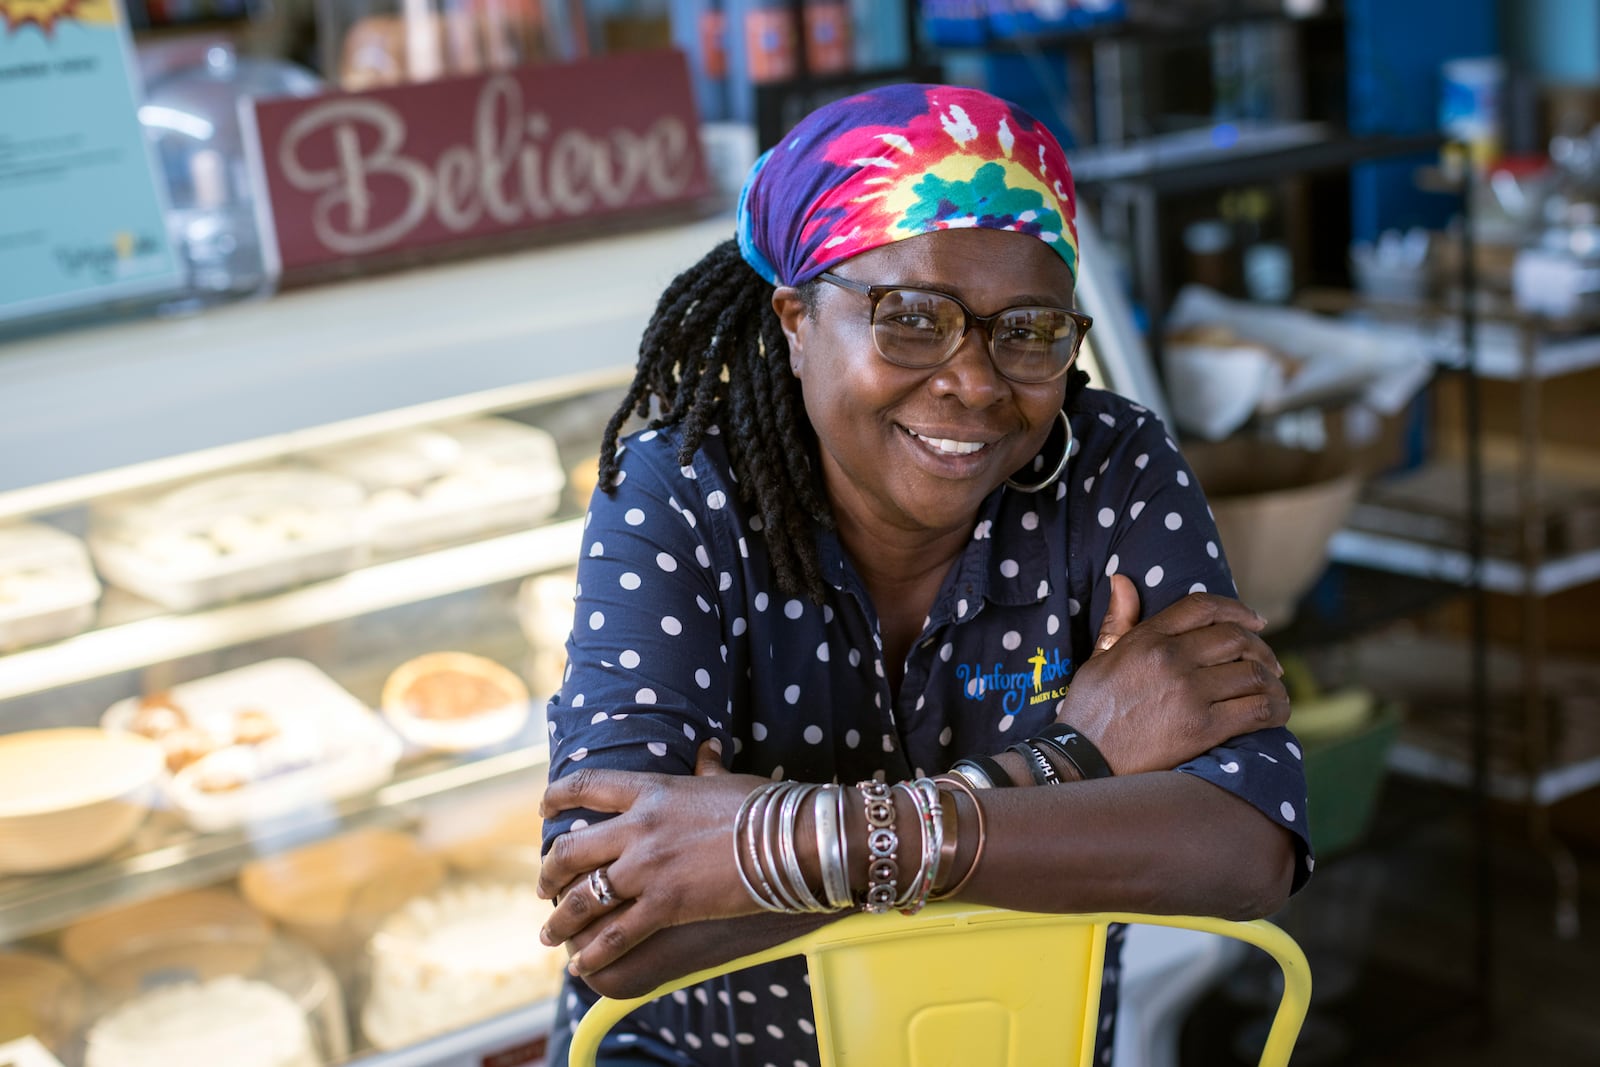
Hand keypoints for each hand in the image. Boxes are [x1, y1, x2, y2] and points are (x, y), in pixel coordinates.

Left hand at [536, 740, 769, 977]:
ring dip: (560, 919)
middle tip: (543, 887)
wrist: (788, 838)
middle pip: (571, 848)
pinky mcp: (665, 904)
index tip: (543, 810)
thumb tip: (707, 749)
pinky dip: (594, 953)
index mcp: (651, 790)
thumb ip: (707, 767)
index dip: (556, 797)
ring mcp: (648, 867)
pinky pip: (617, 933)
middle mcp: (639, 827)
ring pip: (584, 896)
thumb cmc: (762, 805)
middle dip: (549, 871)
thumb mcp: (725, 781)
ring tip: (549, 935)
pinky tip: (580, 966)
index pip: (587, 785)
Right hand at [1057, 575, 1286, 775]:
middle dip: (1260, 649)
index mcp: (1148, 639)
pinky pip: (1257, 709)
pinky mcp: (1202, 728)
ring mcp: (1189, 693)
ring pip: (1253, 673)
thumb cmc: (1089, 709)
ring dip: (1271, 680)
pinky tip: (1276, 712)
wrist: (1081, 758)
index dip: (1238, 610)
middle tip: (1268, 664)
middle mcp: (1171, 658)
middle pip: (1236, 639)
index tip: (1256, 622)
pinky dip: (1275, 708)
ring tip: (1273, 689)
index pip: (1203, 608)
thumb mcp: (1098, 657)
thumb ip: (1118, 620)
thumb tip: (1122, 580)